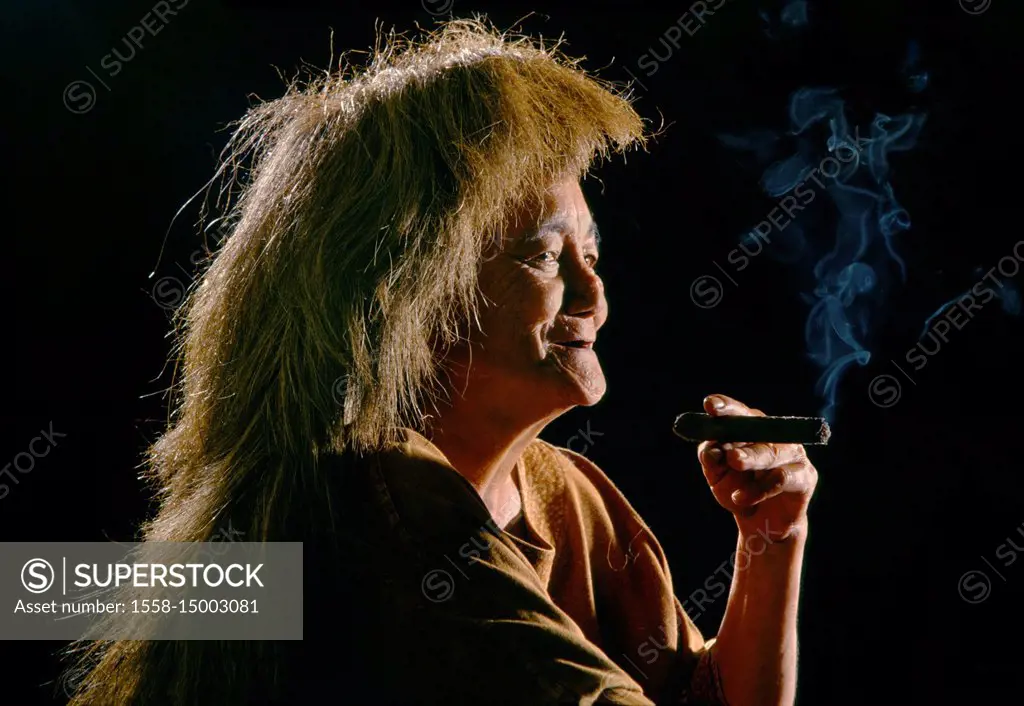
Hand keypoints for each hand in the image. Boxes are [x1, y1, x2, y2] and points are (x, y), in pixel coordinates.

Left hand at [696, 394, 817, 540]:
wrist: (762, 523)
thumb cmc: (739, 490)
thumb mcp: (718, 475)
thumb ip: (711, 459)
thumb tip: (709, 450)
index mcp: (751, 429)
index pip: (739, 413)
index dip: (726, 407)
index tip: (710, 405)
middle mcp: (774, 436)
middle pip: (757, 429)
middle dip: (739, 434)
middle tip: (726, 446)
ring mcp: (792, 454)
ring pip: (771, 452)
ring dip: (751, 458)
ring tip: (734, 463)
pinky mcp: (805, 476)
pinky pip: (781, 479)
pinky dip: (759, 489)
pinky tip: (740, 498)